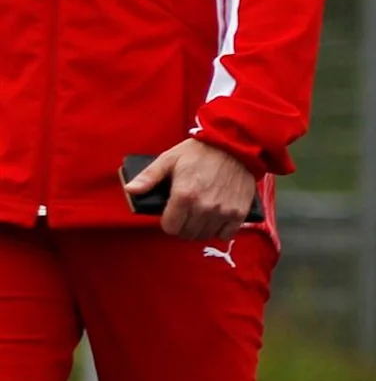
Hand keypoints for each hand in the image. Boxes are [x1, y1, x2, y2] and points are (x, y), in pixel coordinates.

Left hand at [130, 139, 256, 240]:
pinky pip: (226, 234)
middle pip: (187, 234)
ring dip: (200, 229)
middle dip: (183, 226)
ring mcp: (223, 211)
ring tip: (200, 216)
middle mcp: (204, 207)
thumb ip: (148, 177)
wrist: (235, 145)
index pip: (170, 227)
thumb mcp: (169, 159)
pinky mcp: (239, 212)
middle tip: (185, 214)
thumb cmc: (200, 152)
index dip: (168, 222)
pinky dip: (220, 230)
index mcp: (184, 195)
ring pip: (205, 235)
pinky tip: (217, 219)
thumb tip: (130, 190)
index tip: (172, 214)